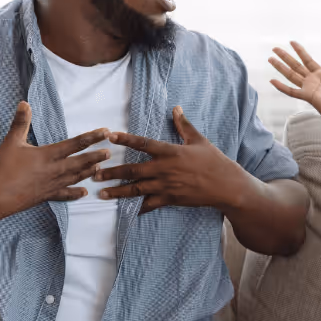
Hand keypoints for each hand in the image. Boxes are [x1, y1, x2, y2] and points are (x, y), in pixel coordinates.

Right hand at [0, 101, 110, 216]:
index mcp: (49, 155)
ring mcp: (53, 184)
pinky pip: (64, 194)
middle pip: (81, 162)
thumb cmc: (3, 168)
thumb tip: (24, 103)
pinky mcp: (47, 196)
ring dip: (89, 172)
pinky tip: (83, 193)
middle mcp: (55, 170)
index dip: (92, 137)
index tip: (106, 132)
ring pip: (76, 177)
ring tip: (100, 168)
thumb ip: (20, 122)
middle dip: (96, 156)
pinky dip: (74, 193)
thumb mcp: (11, 142)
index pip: (76, 143)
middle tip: (109, 152)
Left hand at [95, 106, 243, 214]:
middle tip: (94, 172)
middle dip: (112, 171)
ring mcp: (166, 186)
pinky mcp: (170, 199)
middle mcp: (164, 169)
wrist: (226, 186)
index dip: (125, 139)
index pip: (143, 143)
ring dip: (118, 191)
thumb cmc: (213, 161)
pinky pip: (150, 205)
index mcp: (170, 152)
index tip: (109, 136)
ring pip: (136, 189)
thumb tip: (176, 108)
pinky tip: (125, 211)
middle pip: (132, 170)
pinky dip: (137, 208)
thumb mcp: (199, 140)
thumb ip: (183, 125)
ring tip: (102, 192)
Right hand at [268, 41, 320, 132]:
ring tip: (271, 58)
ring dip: (280, 67)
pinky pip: (292, 91)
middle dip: (286, 56)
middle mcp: (314, 81)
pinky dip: (282, 87)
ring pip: (291, 75)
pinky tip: (272, 81)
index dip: (300, 51)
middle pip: (296, 66)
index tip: (292, 42)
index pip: (308, 60)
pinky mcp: (309, 98)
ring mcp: (310, 89)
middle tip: (275, 48)